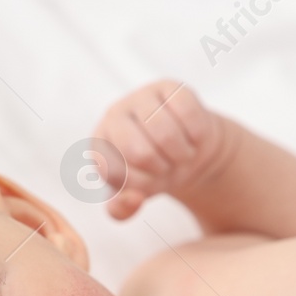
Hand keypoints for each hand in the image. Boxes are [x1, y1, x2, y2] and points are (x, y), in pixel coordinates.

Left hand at [90, 80, 234, 219]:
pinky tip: (193, 136)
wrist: (187, 150)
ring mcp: (141, 97)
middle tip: (168, 165)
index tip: (150, 179)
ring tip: (181, 153)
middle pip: (141, 152)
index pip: (117, 172)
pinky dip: (196, 134)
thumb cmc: (155, 173)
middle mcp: (114, 115)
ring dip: (182, 154)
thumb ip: (122, 209)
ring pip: (166, 133)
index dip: (143, 184)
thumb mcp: (134, 194)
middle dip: (162, 168)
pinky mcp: (170, 87)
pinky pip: (187, 113)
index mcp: (99, 144)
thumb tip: (133, 199)